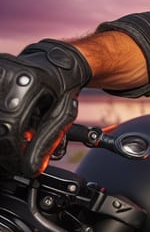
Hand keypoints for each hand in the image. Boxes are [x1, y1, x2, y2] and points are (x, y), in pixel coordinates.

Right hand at [0, 40, 91, 176]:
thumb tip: (33, 167)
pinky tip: (11, 128)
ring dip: (4, 135)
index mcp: (28, 81)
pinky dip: (2, 122)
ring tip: (17, 142)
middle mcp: (5, 74)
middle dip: (7, 146)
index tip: (19, 165)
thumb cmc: (62, 87)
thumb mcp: (61, 114)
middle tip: (16, 159)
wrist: (57, 64)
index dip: (14, 150)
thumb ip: (47, 140)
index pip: (11, 124)